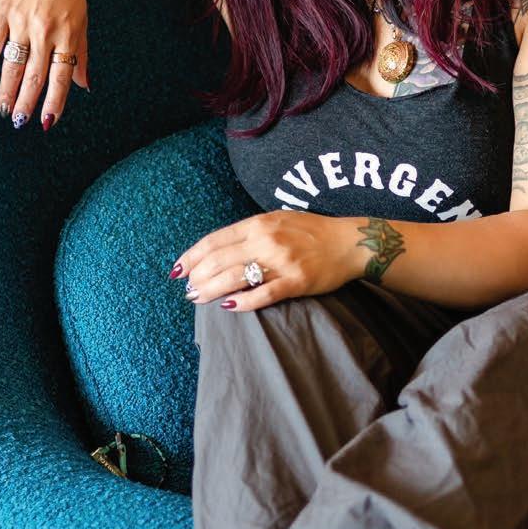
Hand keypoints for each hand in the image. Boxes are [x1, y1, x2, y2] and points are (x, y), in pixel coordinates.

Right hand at [0, 0, 89, 130]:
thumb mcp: (82, 17)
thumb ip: (81, 53)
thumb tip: (84, 85)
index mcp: (68, 34)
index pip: (61, 76)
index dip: (54, 102)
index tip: (46, 122)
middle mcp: (45, 30)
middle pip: (34, 75)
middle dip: (26, 103)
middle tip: (19, 122)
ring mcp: (21, 21)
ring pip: (12, 65)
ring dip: (7, 91)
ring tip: (4, 110)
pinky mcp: (0, 11)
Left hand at [170, 212, 359, 311]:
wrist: (349, 242)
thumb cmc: (311, 232)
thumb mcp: (277, 220)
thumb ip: (250, 233)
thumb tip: (218, 251)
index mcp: (259, 223)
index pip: (215, 240)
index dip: (192, 256)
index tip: (178, 270)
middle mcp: (267, 239)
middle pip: (219, 260)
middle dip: (197, 277)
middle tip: (188, 290)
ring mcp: (282, 261)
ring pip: (235, 277)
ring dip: (211, 290)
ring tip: (199, 299)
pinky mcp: (296, 281)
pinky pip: (264, 294)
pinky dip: (243, 302)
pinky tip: (229, 307)